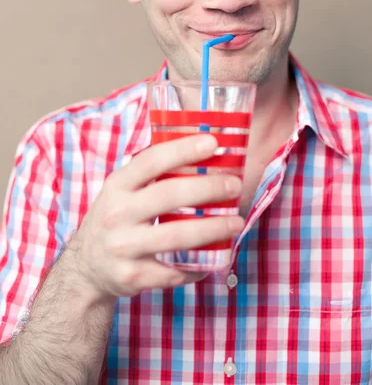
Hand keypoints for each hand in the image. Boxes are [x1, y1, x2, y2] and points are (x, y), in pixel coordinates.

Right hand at [70, 134, 243, 299]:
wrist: (86, 268)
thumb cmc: (116, 219)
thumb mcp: (122, 190)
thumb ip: (152, 173)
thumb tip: (201, 148)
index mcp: (117, 186)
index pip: (151, 161)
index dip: (183, 149)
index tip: (213, 142)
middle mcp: (117, 214)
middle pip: (169, 195)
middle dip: (208, 188)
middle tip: (234, 185)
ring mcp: (124, 247)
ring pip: (177, 236)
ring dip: (213, 228)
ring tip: (237, 222)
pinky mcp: (133, 277)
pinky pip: (174, 272)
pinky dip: (199, 265)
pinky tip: (216, 257)